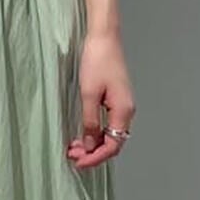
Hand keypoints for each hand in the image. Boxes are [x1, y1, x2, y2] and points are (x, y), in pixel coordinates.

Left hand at [66, 30, 134, 169]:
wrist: (104, 37)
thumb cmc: (97, 61)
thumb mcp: (89, 94)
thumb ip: (90, 122)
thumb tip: (91, 145)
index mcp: (123, 111)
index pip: (113, 145)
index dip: (96, 158)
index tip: (78, 163)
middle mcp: (127, 111)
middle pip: (113, 143)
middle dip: (93, 153)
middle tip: (72, 155)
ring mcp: (122, 105)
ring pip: (110, 135)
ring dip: (93, 144)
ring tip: (74, 147)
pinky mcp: (116, 99)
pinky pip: (108, 124)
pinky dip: (96, 133)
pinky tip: (83, 134)